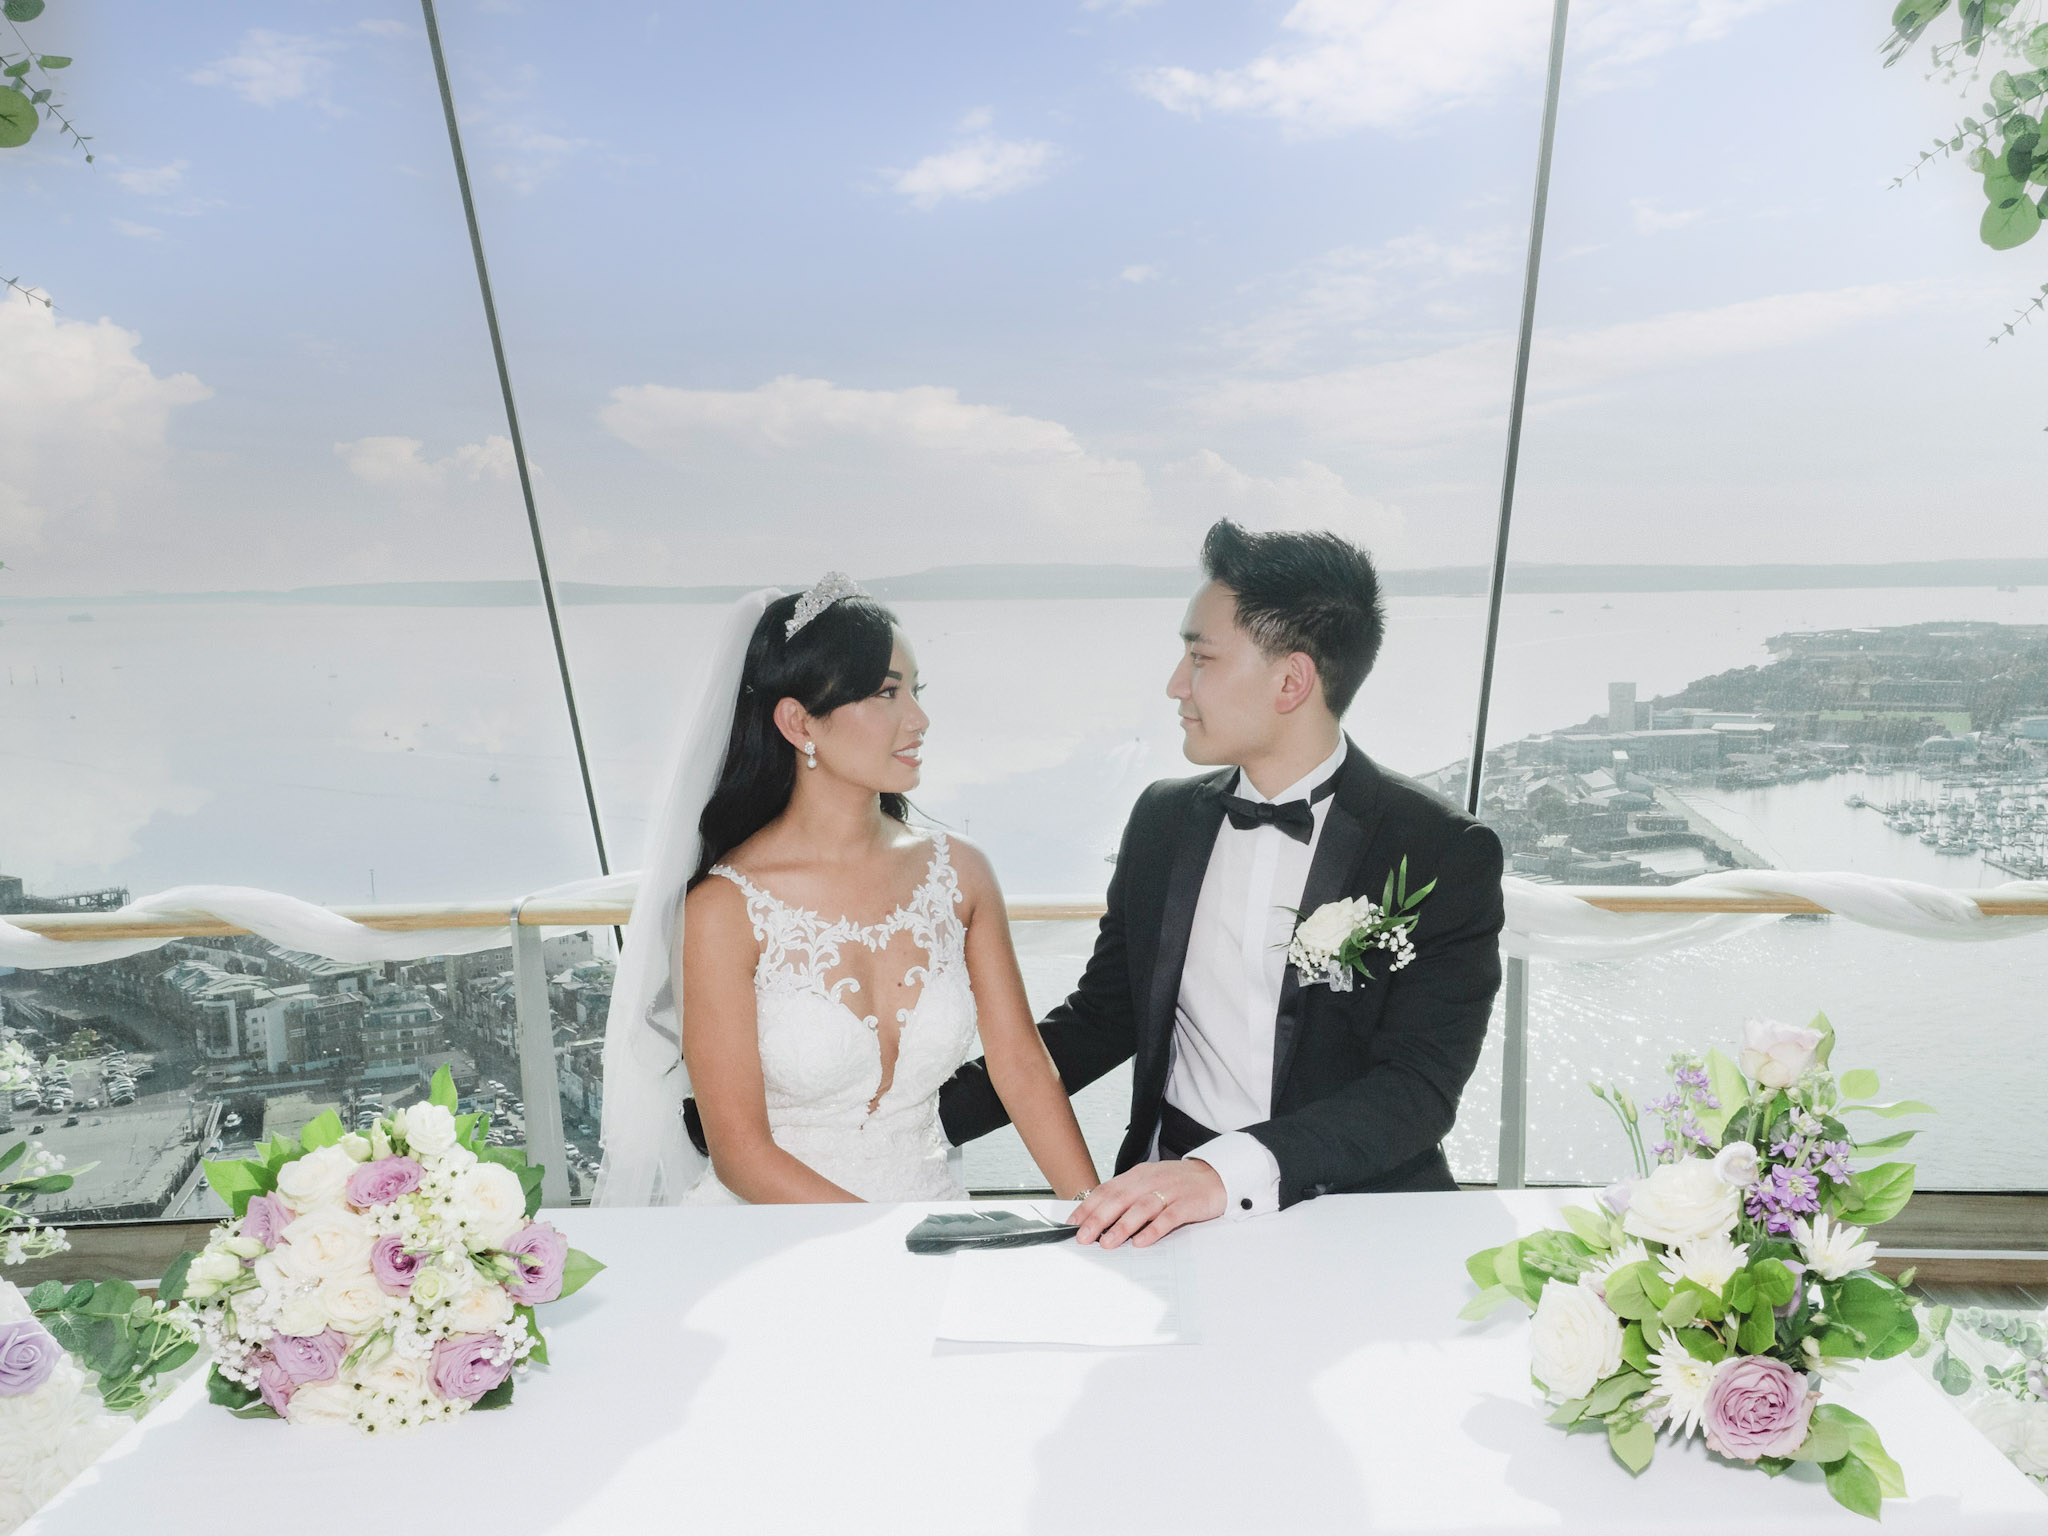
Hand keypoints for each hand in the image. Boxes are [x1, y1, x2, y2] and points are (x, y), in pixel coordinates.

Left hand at [1069, 1159, 1223, 1248]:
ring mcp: (1170, 1191)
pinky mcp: (1188, 1204)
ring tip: (1107, 1243)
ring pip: (1141, 1207)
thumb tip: (1098, 1219)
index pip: (1107, 1189)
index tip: (1073, 1223)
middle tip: (1083, 1237)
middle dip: (1099, 1218)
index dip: (1089, 1206)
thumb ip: (1127, 1197)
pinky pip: (1169, 1217)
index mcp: (1138, 1175)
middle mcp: (1151, 1181)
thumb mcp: (1149, 1184)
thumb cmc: (1177, 1185)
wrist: (1215, 1176)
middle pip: (1120, 1198)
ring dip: (1122, 1226)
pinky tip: (1141, 1241)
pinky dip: (1154, 1229)